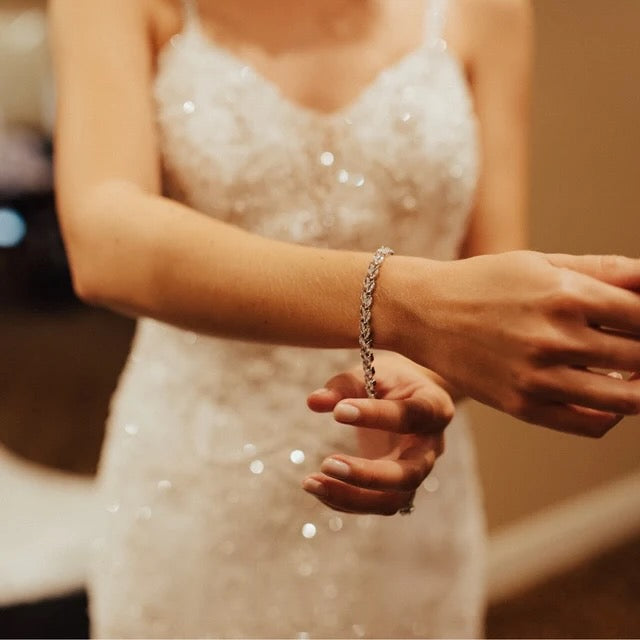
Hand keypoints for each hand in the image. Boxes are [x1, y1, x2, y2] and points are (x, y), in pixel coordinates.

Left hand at [302, 353, 450, 514]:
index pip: (410, 416)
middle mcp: (431, 446)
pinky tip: (316, 486)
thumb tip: (314, 401)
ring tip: (310, 483)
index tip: (338, 412)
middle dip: (367, 475)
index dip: (376, 416)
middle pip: (409, 474)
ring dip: (351, 497)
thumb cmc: (391, 380)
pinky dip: (345, 500)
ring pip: (393, 500)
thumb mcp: (372, 372)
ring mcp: (418, 471)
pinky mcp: (400, 488)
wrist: (411, 396)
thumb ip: (345, 386)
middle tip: (327, 464)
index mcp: (433, 407)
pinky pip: (377, 504)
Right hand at [396, 251, 639, 436]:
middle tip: (635, 346)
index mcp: (565, 295)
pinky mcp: (522, 405)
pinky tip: (608, 396)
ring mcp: (538, 377)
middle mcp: (555, 339)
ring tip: (631, 371)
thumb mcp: (539, 262)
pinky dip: (612, 415)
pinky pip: (589, 423)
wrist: (424, 313)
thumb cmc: (482, 283)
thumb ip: (603, 269)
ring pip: (627, 398)